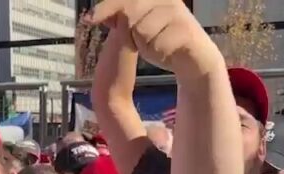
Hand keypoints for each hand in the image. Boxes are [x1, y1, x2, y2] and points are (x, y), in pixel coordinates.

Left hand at [88, 0, 221, 79]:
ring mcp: (178, 12)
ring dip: (146, 45)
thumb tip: (94, 16)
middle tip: (141, 42)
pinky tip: (168, 52)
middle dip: (130, 33)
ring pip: (142, 31)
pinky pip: (158, 44)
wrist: (195, 57)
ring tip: (159, 45)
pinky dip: (159, 52)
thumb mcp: (137, 29)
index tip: (89, 19)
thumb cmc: (163, 38)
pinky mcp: (188, 29)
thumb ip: (119, 20)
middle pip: (130, 14)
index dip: (107, 7)